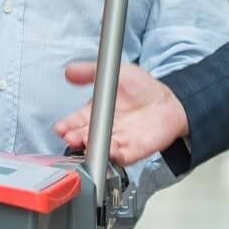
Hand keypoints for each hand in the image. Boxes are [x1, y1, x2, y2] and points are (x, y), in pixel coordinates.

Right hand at [53, 61, 190, 165]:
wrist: (168, 101)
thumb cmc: (141, 88)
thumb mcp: (115, 73)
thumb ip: (90, 72)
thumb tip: (69, 71)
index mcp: (94, 113)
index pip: (75, 122)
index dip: (67, 125)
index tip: (60, 127)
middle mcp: (103, 129)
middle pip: (84, 137)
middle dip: (75, 138)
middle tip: (71, 136)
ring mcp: (117, 141)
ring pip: (100, 148)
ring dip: (92, 148)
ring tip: (86, 143)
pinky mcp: (134, 150)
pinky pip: (122, 157)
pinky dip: (115, 156)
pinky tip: (110, 151)